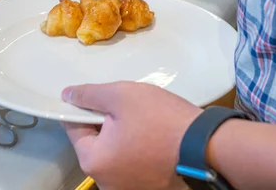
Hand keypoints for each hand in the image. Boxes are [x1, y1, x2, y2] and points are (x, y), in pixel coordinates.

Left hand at [62, 82, 201, 189]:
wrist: (208, 145)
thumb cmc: (162, 120)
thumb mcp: (121, 96)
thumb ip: (89, 95)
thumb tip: (67, 95)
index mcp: (94, 162)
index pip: (74, 129)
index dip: (83, 108)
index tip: (99, 98)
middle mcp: (106, 183)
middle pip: (95, 143)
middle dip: (105, 123)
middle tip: (127, 107)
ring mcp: (127, 189)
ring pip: (115, 153)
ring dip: (122, 136)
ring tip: (143, 120)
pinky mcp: (147, 188)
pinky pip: (132, 163)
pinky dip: (137, 149)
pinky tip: (153, 136)